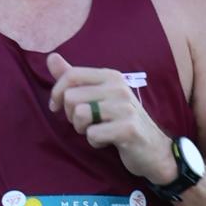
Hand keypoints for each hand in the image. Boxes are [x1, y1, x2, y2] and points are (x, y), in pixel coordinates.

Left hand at [45, 56, 176, 186]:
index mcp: (110, 76)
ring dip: (82, 129)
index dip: (57, 93)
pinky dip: (95, 142)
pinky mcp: (128, 129)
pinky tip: (108, 141)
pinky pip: (93, 134)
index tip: (57, 107)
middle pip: (71, 97)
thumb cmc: (121, 121)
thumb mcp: (99, 95)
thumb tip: (51, 57)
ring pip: (80, 115)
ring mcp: (124, 108)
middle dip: (71, 115)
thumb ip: (75, 78)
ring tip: (97, 131)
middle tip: (85, 123)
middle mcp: (118, 87)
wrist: (154, 148)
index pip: (72, 75)